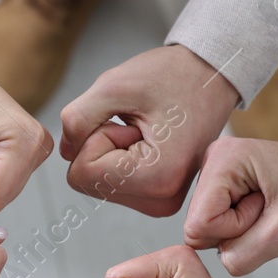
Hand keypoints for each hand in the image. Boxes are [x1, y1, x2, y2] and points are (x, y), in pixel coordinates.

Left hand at [60, 46, 237, 217]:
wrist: (211, 76)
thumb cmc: (172, 76)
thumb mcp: (113, 85)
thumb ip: (77, 119)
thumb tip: (66, 152)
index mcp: (157, 178)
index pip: (82, 174)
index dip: (94, 137)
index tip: (128, 121)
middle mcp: (162, 200)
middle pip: (88, 182)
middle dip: (101, 146)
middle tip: (137, 123)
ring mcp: (162, 202)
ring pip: (98, 183)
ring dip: (110, 151)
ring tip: (145, 129)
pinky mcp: (159, 196)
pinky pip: (112, 182)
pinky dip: (118, 158)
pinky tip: (147, 139)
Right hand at [186, 137, 277, 274]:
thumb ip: (238, 256)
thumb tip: (220, 261)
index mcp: (222, 160)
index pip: (198, 226)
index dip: (235, 231)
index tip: (267, 211)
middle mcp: (214, 160)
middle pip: (202, 226)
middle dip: (240, 230)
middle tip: (273, 210)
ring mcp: (221, 172)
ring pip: (212, 228)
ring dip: (246, 229)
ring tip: (274, 208)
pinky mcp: (230, 185)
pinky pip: (224, 224)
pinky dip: (249, 226)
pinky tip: (269, 209)